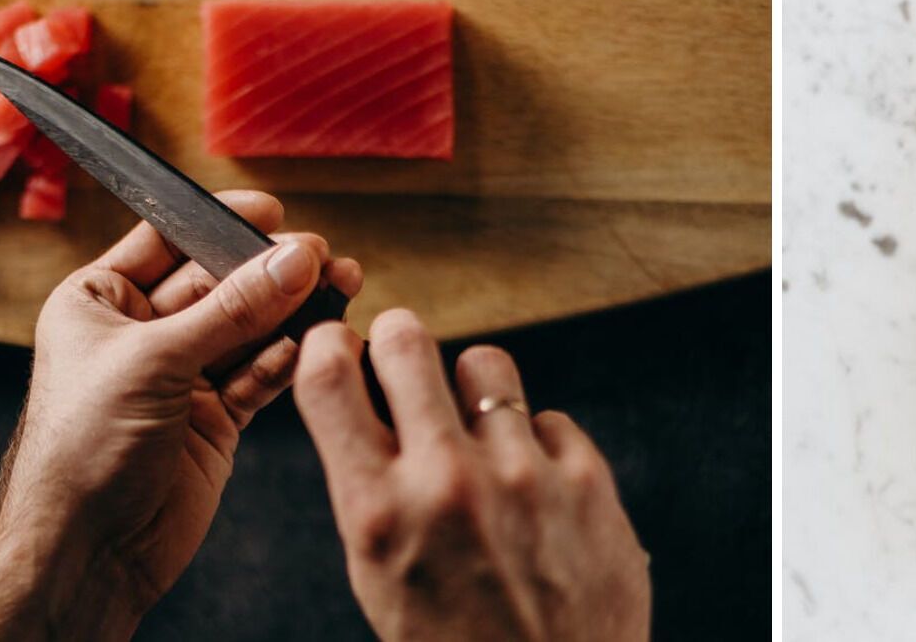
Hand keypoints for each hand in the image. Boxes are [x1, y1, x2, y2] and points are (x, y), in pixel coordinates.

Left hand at [0, 190, 361, 640]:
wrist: (87, 549)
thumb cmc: (82, 449)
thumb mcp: (155, 361)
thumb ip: (233, 309)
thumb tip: (294, 260)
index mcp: (100, 302)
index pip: (167, 240)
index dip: (219, 222)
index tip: (272, 214)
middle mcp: (142, 332)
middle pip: (220, 282)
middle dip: (271, 271)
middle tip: (321, 258)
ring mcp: (182, 375)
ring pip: (250, 327)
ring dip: (292, 312)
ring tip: (338, 289)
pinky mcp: (215, 417)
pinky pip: (261, 373)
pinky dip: (288, 360)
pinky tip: (312, 345)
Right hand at [295, 310, 649, 641]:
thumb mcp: (382, 577)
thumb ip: (373, 490)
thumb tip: (366, 399)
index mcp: (377, 514)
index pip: (328, 378)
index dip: (328, 346)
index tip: (337, 342)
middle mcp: (447, 482)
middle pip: (407, 342)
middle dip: (399, 338)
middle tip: (403, 351)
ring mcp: (523, 475)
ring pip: (486, 364)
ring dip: (475, 386)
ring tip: (478, 426)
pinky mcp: (587, 480)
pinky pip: (550, 418)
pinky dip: (537, 443)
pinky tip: (534, 488)